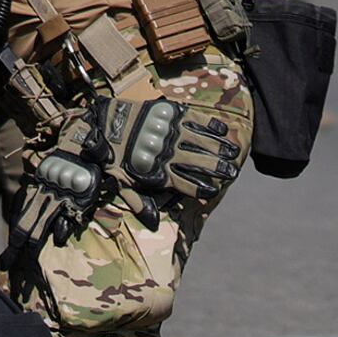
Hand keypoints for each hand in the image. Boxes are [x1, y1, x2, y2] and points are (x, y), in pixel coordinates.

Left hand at [94, 96, 242, 202]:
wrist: (104, 124)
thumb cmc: (114, 157)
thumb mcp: (121, 182)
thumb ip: (138, 202)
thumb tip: (152, 223)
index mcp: (157, 171)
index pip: (186, 184)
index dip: (202, 189)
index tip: (214, 191)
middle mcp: (167, 153)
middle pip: (200, 163)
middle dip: (219, 169)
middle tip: (232, 172)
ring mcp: (170, 131)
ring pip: (202, 142)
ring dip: (220, 148)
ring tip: (233, 154)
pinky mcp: (170, 113)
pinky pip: (196, 119)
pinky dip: (211, 125)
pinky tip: (223, 130)